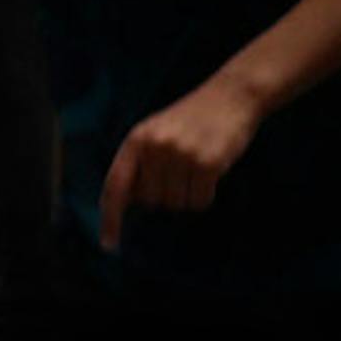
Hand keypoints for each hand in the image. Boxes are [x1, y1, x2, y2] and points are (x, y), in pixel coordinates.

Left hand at [99, 76, 267, 245]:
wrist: (232, 95)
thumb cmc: (192, 119)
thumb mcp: (156, 132)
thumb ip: (139, 163)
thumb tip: (127, 201)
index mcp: (135, 141)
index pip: (115, 187)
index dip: (110, 218)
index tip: (109, 244)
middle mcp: (154, 148)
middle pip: (151, 201)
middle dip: (166, 194)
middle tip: (182, 170)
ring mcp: (180, 155)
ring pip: (177, 203)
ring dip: (189, 194)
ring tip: (197, 166)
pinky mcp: (207, 163)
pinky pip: (200, 201)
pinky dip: (206, 195)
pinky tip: (212, 172)